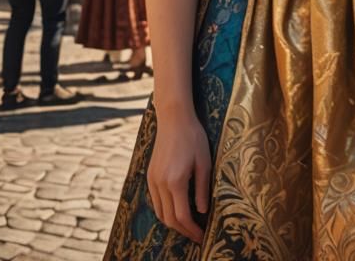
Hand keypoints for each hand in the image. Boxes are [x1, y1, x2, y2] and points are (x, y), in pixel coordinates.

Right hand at [148, 108, 209, 242]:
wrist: (174, 119)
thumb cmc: (193, 137)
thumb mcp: (204, 162)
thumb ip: (202, 188)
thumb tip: (202, 211)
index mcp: (176, 181)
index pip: (182, 216)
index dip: (192, 230)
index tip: (202, 236)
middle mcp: (161, 184)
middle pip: (169, 219)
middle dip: (183, 230)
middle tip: (197, 234)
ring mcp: (153, 180)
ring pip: (160, 212)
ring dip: (173, 222)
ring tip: (188, 225)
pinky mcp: (150, 175)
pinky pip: (155, 201)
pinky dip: (165, 210)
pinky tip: (176, 208)